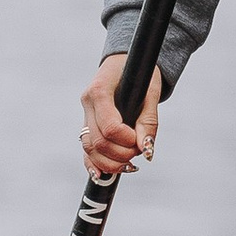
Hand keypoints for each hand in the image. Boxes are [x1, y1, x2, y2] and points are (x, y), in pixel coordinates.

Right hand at [80, 53, 160, 176]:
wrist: (125, 60)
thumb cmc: (140, 72)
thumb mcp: (151, 92)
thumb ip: (149, 121)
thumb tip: (146, 151)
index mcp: (99, 90)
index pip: (110, 127)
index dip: (127, 140)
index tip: (140, 140)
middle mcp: (87, 103)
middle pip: (97, 141)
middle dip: (120, 154)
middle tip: (138, 153)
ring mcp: (84, 114)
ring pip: (88, 148)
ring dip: (109, 163)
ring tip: (129, 165)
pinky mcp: (86, 123)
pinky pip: (85, 149)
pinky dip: (94, 164)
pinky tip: (104, 175)